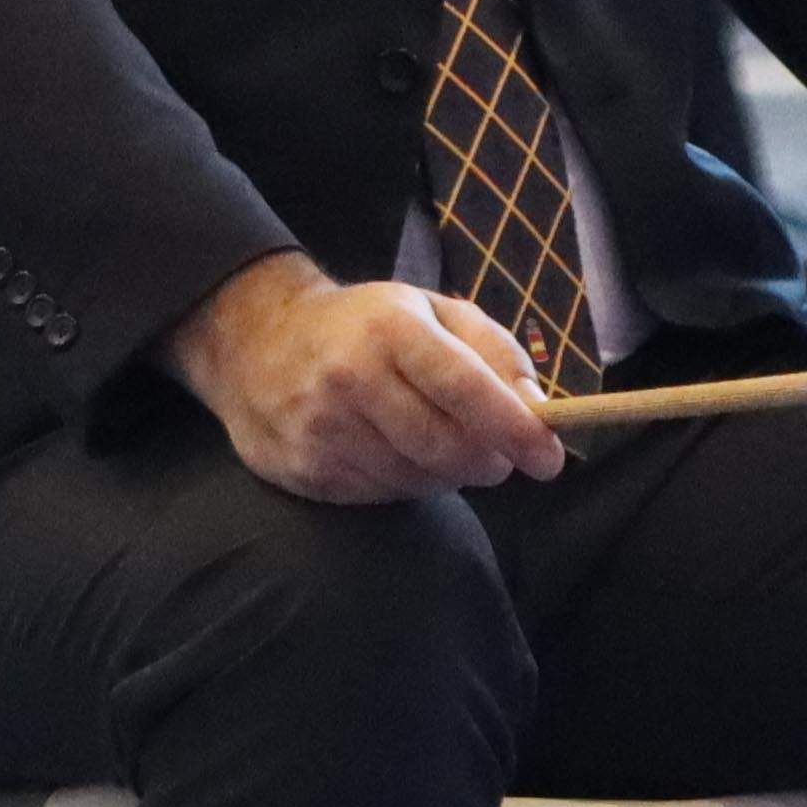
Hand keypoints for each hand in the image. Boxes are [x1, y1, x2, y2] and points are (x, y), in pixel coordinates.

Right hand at [162, 253, 566, 501]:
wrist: (256, 344)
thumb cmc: (364, 327)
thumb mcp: (431, 312)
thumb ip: (494, 351)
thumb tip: (538, 407)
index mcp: (389, 328)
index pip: (465, 388)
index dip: (515, 429)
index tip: (550, 458)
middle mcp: (350, 377)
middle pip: (445, 446)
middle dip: (489, 461)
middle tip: (500, 456)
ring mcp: (321, 427)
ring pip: (417, 478)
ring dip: (447, 473)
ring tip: (438, 442)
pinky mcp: (305, 469)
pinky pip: (382, 494)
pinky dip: (406, 482)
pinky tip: (395, 453)